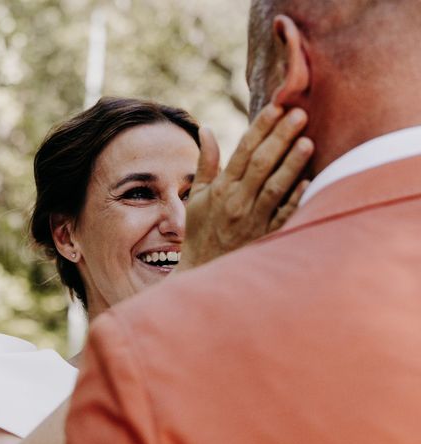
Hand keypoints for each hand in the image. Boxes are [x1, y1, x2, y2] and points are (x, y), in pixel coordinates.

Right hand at [177, 104, 312, 270]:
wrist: (204, 270)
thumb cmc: (201, 230)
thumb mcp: (198, 196)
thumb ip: (206, 162)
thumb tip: (207, 129)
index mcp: (221, 189)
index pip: (243, 152)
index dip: (260, 128)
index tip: (276, 107)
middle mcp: (237, 202)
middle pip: (261, 164)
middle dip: (281, 137)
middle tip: (300, 113)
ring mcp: (253, 221)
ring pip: (275, 187)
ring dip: (292, 163)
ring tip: (308, 140)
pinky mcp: (267, 237)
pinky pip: (284, 216)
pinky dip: (296, 199)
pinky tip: (311, 181)